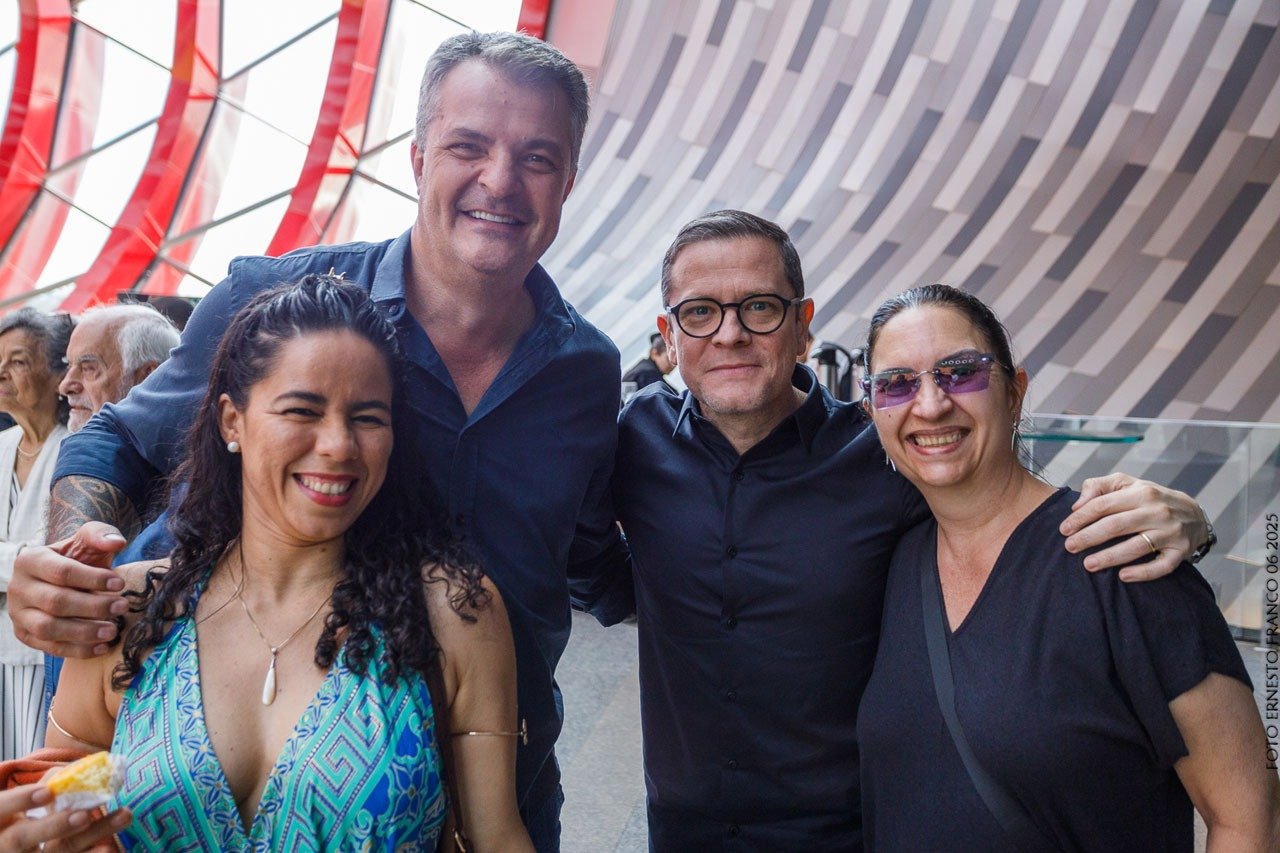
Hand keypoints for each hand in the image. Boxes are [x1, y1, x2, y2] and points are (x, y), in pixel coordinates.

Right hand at [0, 784, 127, 851]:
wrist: (17, 844)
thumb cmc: (23, 812)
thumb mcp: (23, 799)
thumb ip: (47, 783)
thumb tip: (80, 769)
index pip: (1, 808)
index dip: (20, 801)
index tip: (47, 792)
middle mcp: (7, 843)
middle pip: (24, 838)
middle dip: (54, 826)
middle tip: (83, 815)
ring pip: (57, 850)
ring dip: (90, 836)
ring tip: (119, 818)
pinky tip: (112, 848)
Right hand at [8, 523, 128, 657]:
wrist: (62, 578)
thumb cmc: (77, 558)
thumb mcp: (86, 541)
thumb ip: (100, 535)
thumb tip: (117, 543)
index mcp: (30, 560)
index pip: (62, 572)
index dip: (93, 579)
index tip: (120, 584)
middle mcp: (19, 588)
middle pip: (55, 602)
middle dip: (92, 607)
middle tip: (122, 607)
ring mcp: (19, 614)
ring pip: (48, 628)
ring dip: (84, 632)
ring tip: (112, 630)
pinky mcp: (25, 634)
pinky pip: (49, 647)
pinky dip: (77, 650)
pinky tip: (102, 647)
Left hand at [1060, 473, 1208, 581]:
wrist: (1194, 514)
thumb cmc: (1150, 499)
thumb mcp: (1127, 483)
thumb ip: (1099, 487)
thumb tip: (1077, 505)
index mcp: (1141, 492)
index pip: (1104, 504)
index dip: (1081, 517)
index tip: (1064, 529)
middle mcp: (1157, 511)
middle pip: (1116, 525)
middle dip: (1089, 537)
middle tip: (1069, 547)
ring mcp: (1170, 532)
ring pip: (1136, 547)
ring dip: (1109, 557)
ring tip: (1088, 565)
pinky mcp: (1181, 552)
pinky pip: (1162, 566)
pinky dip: (1143, 573)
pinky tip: (1123, 577)